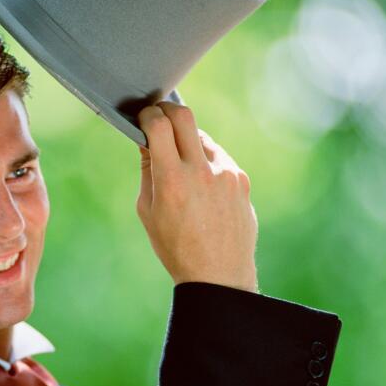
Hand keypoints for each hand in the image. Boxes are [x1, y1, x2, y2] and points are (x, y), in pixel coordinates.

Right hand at [135, 102, 258, 292]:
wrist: (218, 275)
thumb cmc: (175, 246)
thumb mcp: (148, 211)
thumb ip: (148, 171)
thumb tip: (147, 139)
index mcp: (171, 181)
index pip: (159, 125)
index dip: (148, 115)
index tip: (143, 118)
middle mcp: (201, 171)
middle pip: (184, 116)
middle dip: (167, 110)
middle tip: (159, 116)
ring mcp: (226, 173)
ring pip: (202, 137)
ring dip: (187, 140)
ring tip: (180, 164)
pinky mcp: (241, 179)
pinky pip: (219, 157)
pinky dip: (205, 161)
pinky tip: (201, 184)